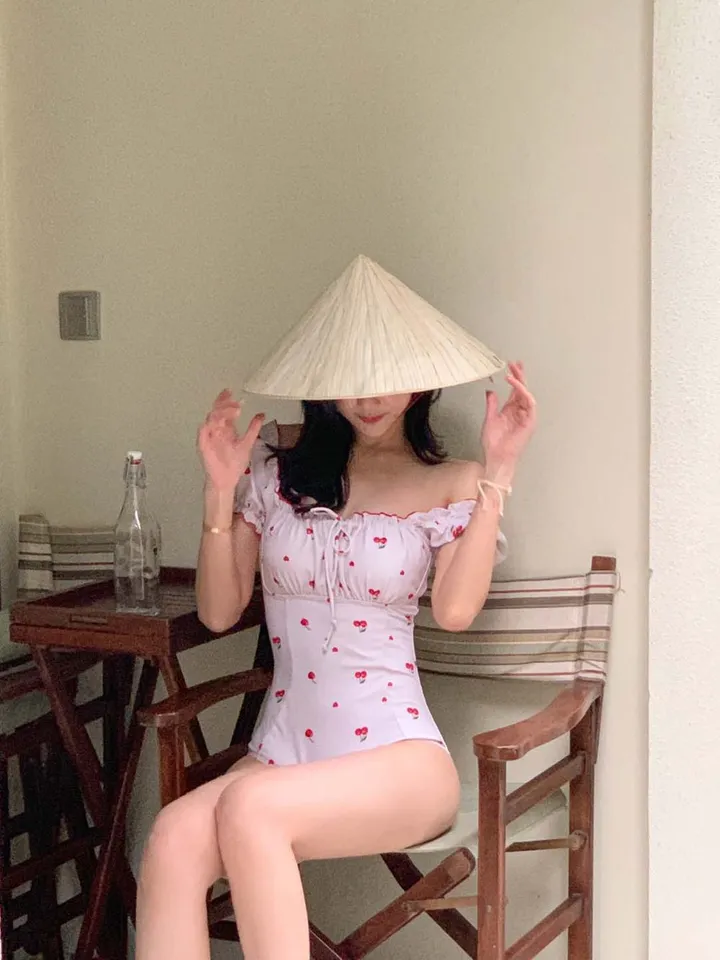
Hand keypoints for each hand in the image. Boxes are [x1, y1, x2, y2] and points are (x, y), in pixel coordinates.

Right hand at [197, 389, 264, 492]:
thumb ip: (253, 428)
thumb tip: (261, 414)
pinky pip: (203, 432)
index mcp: (226, 428)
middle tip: (234, 401)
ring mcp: (209, 436)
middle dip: (224, 403)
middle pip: (217, 411)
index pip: (225, 410)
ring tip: (234, 411)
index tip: (231, 392)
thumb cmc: (234, 463)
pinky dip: (207, 425)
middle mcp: (217, 430)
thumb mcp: (248, 443)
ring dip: (221, 413)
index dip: (226, 400)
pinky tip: (214, 422)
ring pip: (211, 418)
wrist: (227, 479)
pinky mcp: (204, 444)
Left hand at [481, 362, 536, 481]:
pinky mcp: (529, 421)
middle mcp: (519, 412)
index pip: (514, 390)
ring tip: (513, 372)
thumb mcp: (489, 419)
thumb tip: (490, 391)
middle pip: (522, 389)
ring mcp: (525, 416)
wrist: (497, 457)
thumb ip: (491, 405)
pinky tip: (516, 385)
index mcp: (510, 411)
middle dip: (520, 375)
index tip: (510, 367)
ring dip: (521, 382)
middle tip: (515, 364)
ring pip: (527, 394)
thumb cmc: (494, 444)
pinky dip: (524, 393)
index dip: (513, 378)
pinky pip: (530, 403)